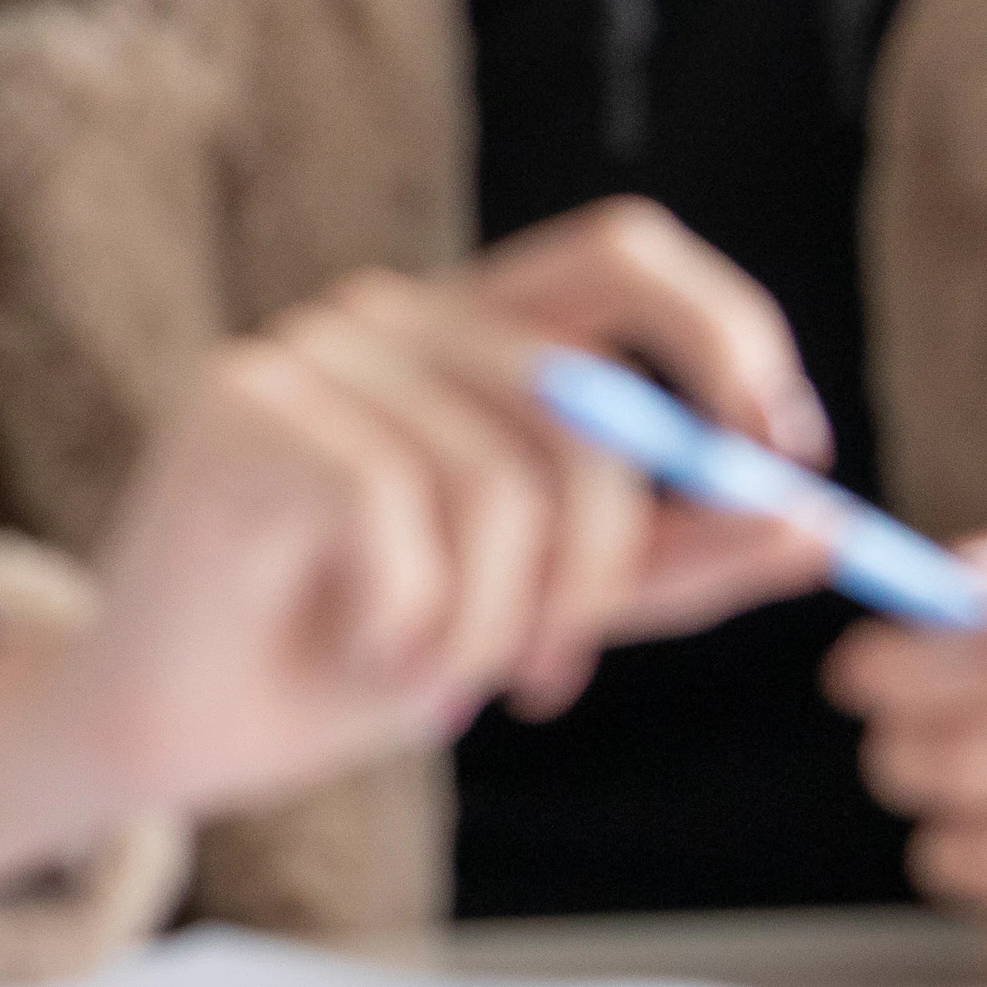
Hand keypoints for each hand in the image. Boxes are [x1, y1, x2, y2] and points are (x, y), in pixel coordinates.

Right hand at [0, 199, 836, 901]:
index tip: (781, 460)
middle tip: (553, 675)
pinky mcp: (243, 411)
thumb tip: (816, 522)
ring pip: (503, 483)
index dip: (726, 336)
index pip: (625, 256)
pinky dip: (408, 626)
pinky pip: (402, 520)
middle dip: (601, 567)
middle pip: (587, 406)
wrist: (170, 729)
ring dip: (491, 627)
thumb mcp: (539, 614)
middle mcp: (387, 317)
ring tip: (426, 679)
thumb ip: (669, 563)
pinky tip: (360, 655)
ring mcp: (308, 354)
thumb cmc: (347, 657)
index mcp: (465, 335)